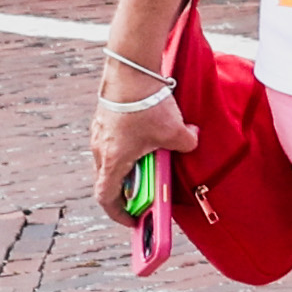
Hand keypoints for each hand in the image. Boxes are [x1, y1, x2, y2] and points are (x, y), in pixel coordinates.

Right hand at [85, 74, 189, 218]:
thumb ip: (188, 143)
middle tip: (148, 192)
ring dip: (131, 166)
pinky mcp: (104, 118)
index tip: (133, 220)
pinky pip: (115, 141)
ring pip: (112, 159)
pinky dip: (129, 147)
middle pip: (109, 180)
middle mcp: (99, 149)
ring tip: (154, 161)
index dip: (119, 214)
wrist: (130, 70)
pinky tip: (150, 136)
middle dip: (129, 190)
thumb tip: (192, 140)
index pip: (106, 198)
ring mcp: (99, 133)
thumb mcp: (177, 132)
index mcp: (112, 161)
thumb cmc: (147, 105)